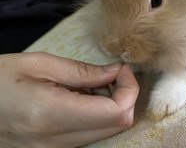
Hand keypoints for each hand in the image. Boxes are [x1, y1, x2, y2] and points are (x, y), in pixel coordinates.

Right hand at [0, 52, 138, 147]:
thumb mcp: (38, 64)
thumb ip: (82, 71)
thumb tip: (115, 72)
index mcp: (52, 114)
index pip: (116, 112)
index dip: (129, 89)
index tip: (121, 69)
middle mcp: (56, 141)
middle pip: (118, 124)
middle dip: (124, 96)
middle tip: (110, 74)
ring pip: (107, 130)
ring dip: (111, 105)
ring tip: (90, 84)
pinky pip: (91, 134)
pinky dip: (97, 114)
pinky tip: (80, 97)